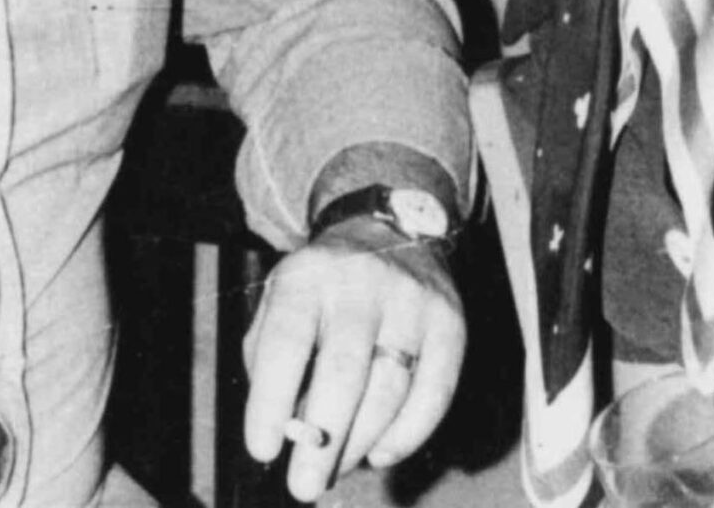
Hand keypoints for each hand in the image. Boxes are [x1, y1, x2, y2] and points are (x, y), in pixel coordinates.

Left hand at [240, 218, 465, 501]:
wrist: (390, 229)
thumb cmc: (323, 286)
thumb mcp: (281, 299)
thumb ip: (271, 359)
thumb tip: (286, 431)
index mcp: (309, 275)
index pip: (287, 341)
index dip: (272, 400)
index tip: (263, 448)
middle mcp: (362, 283)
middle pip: (344, 372)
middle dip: (322, 440)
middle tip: (303, 486)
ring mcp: (412, 302)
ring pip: (389, 390)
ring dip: (359, 443)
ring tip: (334, 470)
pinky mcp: (450, 324)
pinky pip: (434, 394)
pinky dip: (407, 435)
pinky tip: (379, 453)